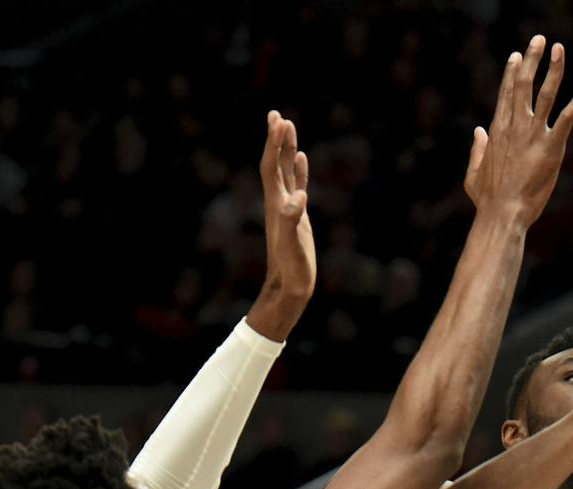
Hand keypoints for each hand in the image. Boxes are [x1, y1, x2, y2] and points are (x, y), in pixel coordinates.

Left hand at [246, 111, 315, 340]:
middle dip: (276, 139)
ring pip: (285, 171)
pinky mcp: (298, 216)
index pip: (271, 166)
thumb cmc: (292, 269)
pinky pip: (297, 186)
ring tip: (288, 126)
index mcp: (276, 204)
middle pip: (274, 163)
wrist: (289, 288)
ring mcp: (288, 208)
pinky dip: (298, 170)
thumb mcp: (293, 245)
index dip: (273, 143)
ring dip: (285, 149)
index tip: (278, 120)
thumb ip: (293, 220)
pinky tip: (301, 158)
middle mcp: (278, 202)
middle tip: (276, 115)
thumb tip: (298, 198)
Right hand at [464, 36, 572, 227]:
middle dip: (531, 59)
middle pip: (523, 84)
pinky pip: (567, 119)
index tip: (517, 55)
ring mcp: (534, 134)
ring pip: (545, 94)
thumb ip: (475, 150)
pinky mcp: (552, 147)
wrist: (502, 214)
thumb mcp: (473, 172)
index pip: (506, 93)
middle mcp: (515, 126)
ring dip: (553, 69)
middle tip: (539, 39)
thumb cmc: (487, 199)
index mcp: (497, 130)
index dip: (512, 72)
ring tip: (559, 49)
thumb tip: (477, 131)